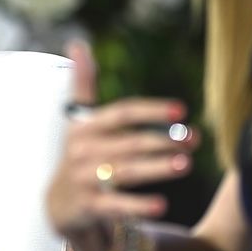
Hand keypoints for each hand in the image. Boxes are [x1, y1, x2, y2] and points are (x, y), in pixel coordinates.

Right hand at [47, 41, 198, 250]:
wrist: (57, 205)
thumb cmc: (78, 156)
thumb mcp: (78, 121)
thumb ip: (82, 84)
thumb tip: (78, 44)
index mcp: (85, 127)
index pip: (121, 113)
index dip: (151, 111)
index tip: (180, 110)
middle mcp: (83, 150)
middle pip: (129, 142)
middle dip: (163, 141)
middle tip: (194, 139)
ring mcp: (85, 179)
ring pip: (126, 171)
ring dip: (157, 167)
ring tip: (186, 163)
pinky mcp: (89, 206)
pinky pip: (116, 205)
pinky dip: (137, 205)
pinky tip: (162, 204)